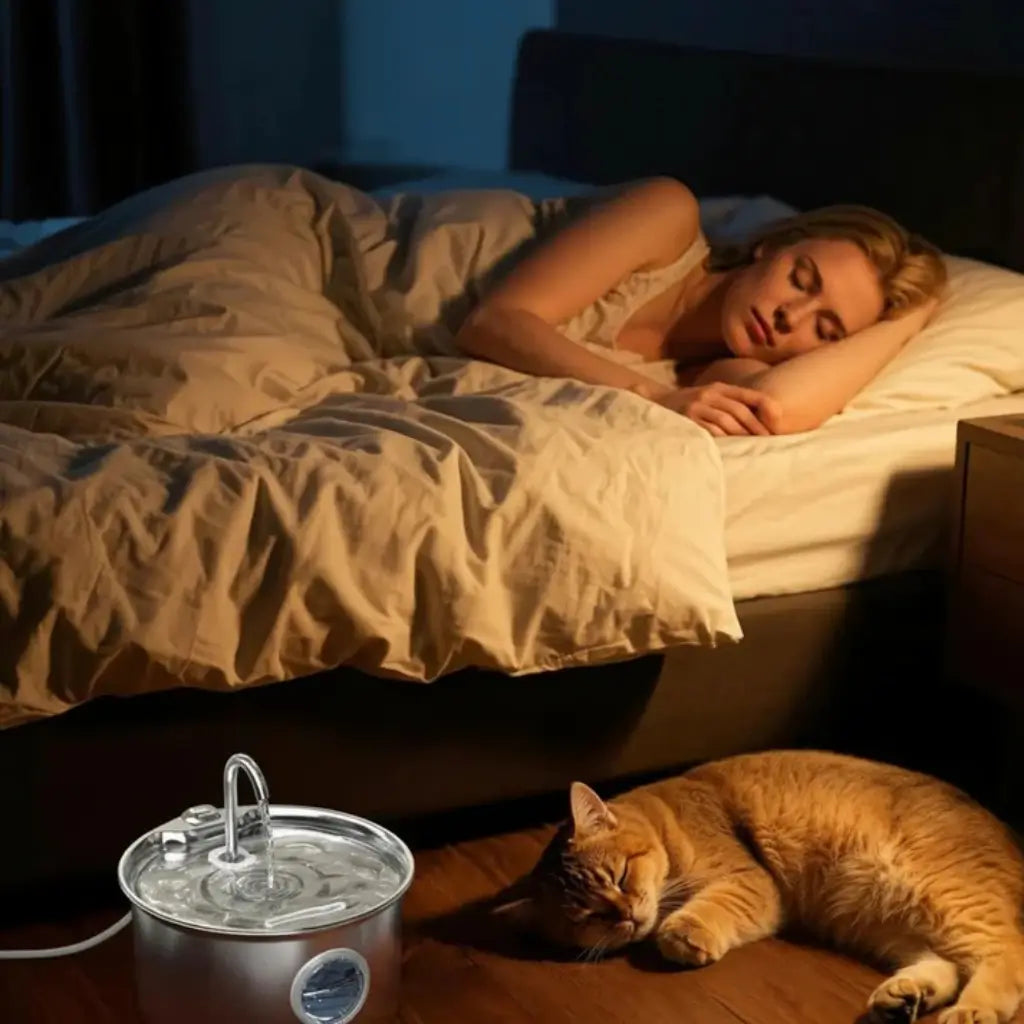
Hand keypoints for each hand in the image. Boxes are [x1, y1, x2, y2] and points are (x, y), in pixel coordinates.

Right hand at [652, 382, 780, 436]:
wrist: (655, 402)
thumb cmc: (688, 405)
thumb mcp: (709, 397)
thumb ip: (729, 404)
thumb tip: (759, 420)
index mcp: (719, 387)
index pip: (749, 395)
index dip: (766, 407)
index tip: (778, 421)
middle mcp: (709, 393)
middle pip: (740, 410)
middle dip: (756, 427)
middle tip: (766, 440)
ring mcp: (697, 405)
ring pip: (726, 420)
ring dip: (741, 434)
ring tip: (751, 445)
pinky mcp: (687, 418)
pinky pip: (710, 429)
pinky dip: (723, 438)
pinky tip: (730, 446)